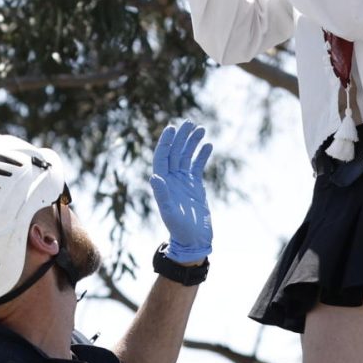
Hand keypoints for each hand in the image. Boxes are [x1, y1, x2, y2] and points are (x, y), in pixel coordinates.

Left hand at [148, 120, 213, 263]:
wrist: (193, 240)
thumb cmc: (179, 229)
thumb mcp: (170, 212)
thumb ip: (162, 195)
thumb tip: (154, 176)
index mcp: (163, 183)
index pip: (162, 157)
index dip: (166, 142)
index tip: (172, 128)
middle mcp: (171, 179)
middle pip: (175, 152)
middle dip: (181, 137)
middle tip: (189, 122)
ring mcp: (183, 181)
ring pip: (186, 156)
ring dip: (192, 142)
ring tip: (200, 129)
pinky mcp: (195, 185)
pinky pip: (197, 166)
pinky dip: (202, 155)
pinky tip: (208, 145)